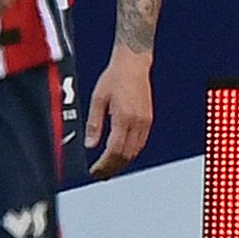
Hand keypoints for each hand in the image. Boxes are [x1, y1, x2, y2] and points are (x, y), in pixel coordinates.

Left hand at [84, 49, 153, 179]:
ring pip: (134, 152)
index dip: (104, 165)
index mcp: (124, 117)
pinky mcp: (148, 120)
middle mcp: (137, 122)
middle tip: (100, 174)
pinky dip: (130, 153)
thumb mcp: (98, 98)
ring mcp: (145, 122)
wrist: (133, 63)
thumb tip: (90, 144)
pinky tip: (120, 154)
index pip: (114, 151)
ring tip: (108, 168)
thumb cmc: (115, 77)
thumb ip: (94, 123)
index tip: (94, 171)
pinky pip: (140, 144)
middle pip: (126, 156)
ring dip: (121, 163)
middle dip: (112, 168)